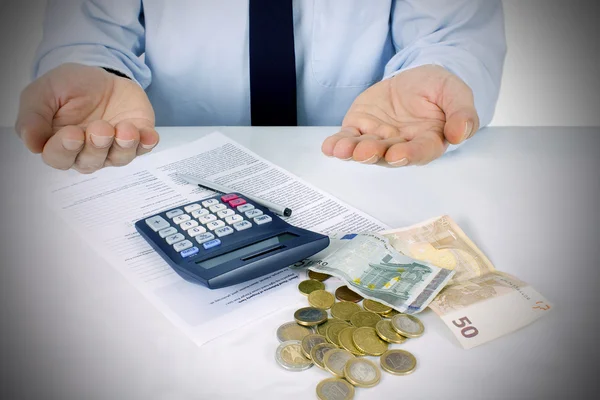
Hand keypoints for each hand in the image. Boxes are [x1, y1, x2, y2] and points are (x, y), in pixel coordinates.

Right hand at [16, 63, 157, 172]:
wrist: (102, 76)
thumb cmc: (70, 87)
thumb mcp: (44, 93)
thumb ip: (33, 116)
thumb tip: (32, 143)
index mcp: (59, 144)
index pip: (58, 157)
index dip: (65, 149)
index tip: (72, 134)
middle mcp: (87, 152)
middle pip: (90, 161)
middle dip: (96, 146)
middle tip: (100, 128)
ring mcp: (114, 148)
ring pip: (119, 158)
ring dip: (123, 146)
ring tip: (125, 129)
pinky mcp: (138, 138)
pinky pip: (144, 148)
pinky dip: (147, 143)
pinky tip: (148, 135)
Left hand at [322, 65, 479, 165]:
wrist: (413, 79)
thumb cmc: (437, 89)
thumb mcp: (455, 92)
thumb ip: (462, 113)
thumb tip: (460, 134)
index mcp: (429, 140)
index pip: (421, 152)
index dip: (410, 154)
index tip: (399, 154)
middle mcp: (402, 145)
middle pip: (388, 155)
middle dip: (375, 155)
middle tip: (365, 153)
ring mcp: (379, 139)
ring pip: (365, 150)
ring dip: (353, 152)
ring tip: (343, 149)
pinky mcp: (360, 129)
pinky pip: (347, 139)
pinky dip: (337, 144)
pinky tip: (330, 147)